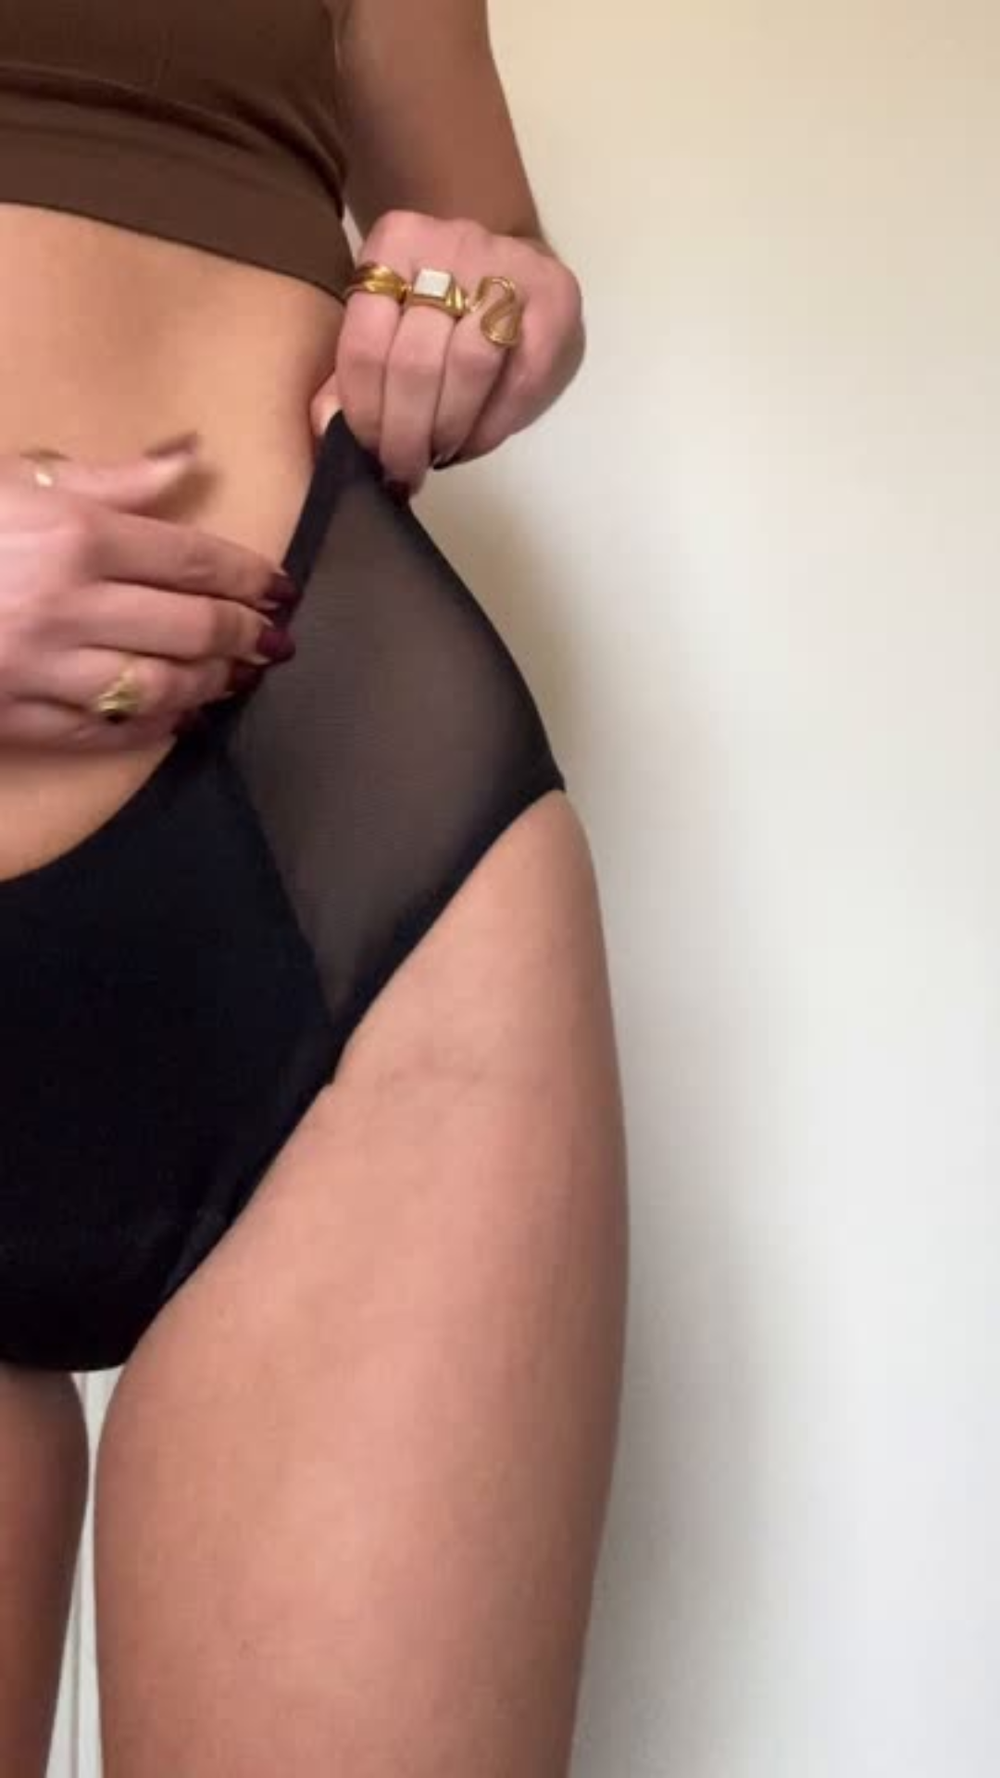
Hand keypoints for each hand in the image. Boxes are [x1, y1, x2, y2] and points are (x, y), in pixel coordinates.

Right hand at [0, 442, 298, 750]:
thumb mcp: (18, 483)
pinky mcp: (21, 718)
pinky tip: (177, 719)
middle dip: (244, 636)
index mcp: (75, 535)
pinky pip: (107, 731)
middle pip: (192, 627)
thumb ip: (111, 479)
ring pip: (161, 687)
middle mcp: (70, 604)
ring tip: (232, 679)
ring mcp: (46, 668)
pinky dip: (153, 728)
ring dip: (209, 686)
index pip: (194, 560)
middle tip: (272, 641)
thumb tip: (190, 455)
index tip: (279, 589)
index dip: (248, 577)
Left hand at [312, 211, 585, 494]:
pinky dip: (493, 425)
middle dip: (406, 432)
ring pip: (470, 366)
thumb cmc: (439, 309)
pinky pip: (521, 379)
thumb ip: (352, 372)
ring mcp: (510, 266)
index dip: (365, 413)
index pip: (365, 343)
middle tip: (404, 468)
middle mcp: (452, 242)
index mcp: (396, 243)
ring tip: (438, 455)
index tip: (370, 453)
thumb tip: (328, 428)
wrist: (516, 268)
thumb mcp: (388, 324)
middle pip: (416, 360)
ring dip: (449, 428)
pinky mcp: (556, 297)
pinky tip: (474, 441)